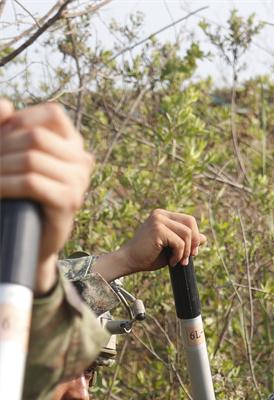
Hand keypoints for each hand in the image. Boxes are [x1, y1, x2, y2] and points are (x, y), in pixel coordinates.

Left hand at [0, 99, 93, 292]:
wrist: (26, 236)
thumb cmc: (16, 191)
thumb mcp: (10, 154)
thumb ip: (5, 127)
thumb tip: (4, 105)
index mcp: (73, 144)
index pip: (53, 114)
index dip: (22, 119)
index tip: (3, 137)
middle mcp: (82, 161)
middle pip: (37, 136)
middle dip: (3, 145)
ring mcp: (79, 183)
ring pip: (31, 158)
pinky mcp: (69, 203)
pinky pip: (31, 183)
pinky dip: (5, 184)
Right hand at [94, 209, 206, 279]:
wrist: (129, 261)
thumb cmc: (150, 256)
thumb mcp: (173, 247)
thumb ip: (186, 241)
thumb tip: (204, 238)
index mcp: (163, 215)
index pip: (189, 220)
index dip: (195, 237)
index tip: (191, 253)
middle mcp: (160, 214)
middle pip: (191, 223)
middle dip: (194, 242)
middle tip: (187, 258)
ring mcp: (158, 220)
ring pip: (187, 234)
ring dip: (186, 252)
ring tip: (178, 261)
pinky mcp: (158, 229)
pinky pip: (180, 243)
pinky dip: (179, 255)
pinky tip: (171, 261)